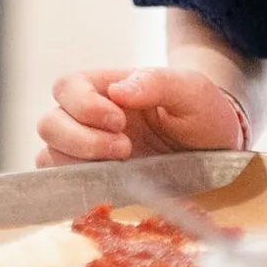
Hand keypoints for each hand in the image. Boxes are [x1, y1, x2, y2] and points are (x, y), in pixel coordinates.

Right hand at [34, 67, 245, 165]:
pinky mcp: (94, 178)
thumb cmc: (202, 113)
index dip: (84, 106)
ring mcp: (88, 149)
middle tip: (125, 148)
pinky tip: (109, 182)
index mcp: (106, 87)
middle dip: (82, 139)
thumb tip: (118, 90)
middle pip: (49, 123)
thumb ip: (157, 82)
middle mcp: (88, 117)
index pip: (67, 87)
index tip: (120, 121)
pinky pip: (62, 181)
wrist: (217, 150)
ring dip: (80, 162)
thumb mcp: (192, 90)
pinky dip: (75, 184)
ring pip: (49, 153)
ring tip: (123, 164)